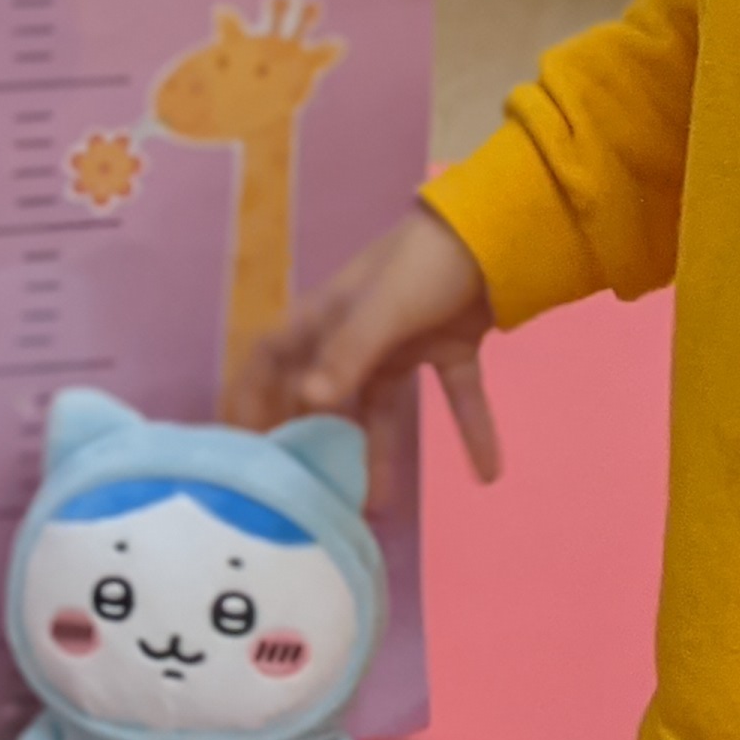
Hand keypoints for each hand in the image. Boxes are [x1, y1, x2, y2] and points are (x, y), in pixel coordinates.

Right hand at [222, 208, 507, 484]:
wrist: (497, 230)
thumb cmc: (426, 261)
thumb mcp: (384, 307)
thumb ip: (348, 354)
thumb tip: (308, 403)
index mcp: (328, 316)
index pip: (273, 359)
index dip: (250, 398)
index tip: (241, 449)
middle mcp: (356, 334)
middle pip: (323, 396)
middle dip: (314, 443)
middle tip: (307, 495)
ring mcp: (402, 342)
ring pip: (382, 408)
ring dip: (381, 453)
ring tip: (379, 508)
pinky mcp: (448, 346)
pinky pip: (455, 396)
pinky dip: (472, 430)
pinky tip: (488, 472)